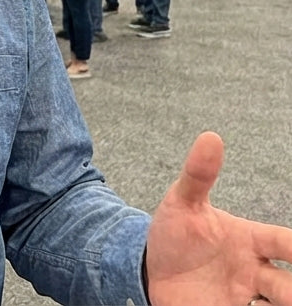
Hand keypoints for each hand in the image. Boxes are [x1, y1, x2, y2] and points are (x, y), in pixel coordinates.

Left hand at [146, 132, 291, 305]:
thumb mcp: (182, 202)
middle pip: (287, 286)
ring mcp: (244, 298)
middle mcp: (255, 272)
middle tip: (291, 294)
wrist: (149, 267)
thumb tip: (211, 137)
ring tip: (270, 304)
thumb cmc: (175, 232)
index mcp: (251, 240)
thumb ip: (198, 174)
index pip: (284, 242)